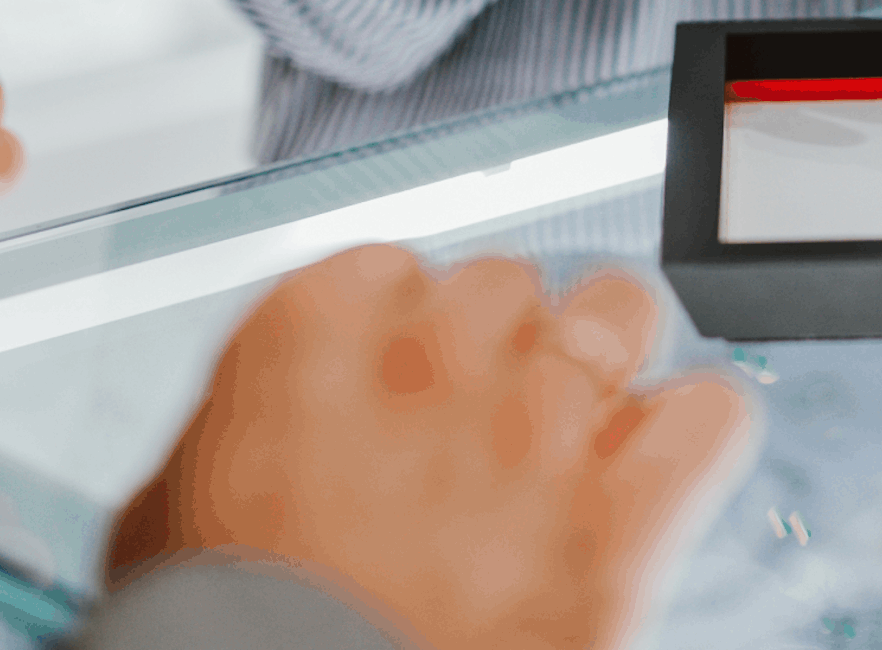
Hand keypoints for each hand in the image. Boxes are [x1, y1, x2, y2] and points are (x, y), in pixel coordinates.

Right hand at [106, 246, 753, 649]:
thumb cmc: (212, 634)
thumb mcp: (172, 507)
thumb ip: (244, 430)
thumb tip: (261, 432)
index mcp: (312, 330)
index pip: (391, 269)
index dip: (400, 333)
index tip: (397, 381)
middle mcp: (438, 354)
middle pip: (507, 285)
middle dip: (501, 346)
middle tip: (482, 422)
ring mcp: (539, 427)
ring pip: (621, 310)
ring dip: (607, 358)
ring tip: (589, 417)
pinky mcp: (620, 519)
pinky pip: (709, 416)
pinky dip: (696, 434)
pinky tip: (664, 465)